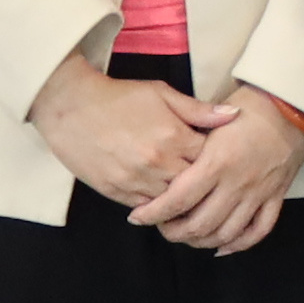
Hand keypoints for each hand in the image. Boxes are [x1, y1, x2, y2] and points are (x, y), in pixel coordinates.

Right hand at [28, 53, 204, 211]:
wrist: (69, 106)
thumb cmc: (118, 97)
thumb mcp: (161, 93)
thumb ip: (198, 109)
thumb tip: (234, 115)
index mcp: (173, 136)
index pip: (210, 159)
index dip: (218, 160)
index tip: (221, 160)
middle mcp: (157, 162)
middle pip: (195, 185)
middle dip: (203, 183)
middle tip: (211, 183)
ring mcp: (135, 179)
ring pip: (172, 202)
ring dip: (181, 199)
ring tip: (190, 195)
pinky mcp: (115, 191)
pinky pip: (146, 208)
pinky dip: (156, 206)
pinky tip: (163, 200)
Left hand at [134, 88, 303, 257]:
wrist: (294, 102)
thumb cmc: (250, 103)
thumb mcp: (211, 116)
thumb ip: (187, 141)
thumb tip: (162, 162)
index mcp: (216, 162)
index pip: (177, 200)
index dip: (153, 214)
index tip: (137, 217)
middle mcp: (236, 183)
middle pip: (198, 224)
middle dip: (173, 232)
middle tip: (160, 226)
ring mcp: (258, 192)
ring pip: (225, 233)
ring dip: (201, 241)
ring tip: (185, 235)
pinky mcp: (276, 196)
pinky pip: (258, 230)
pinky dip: (239, 244)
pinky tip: (222, 247)